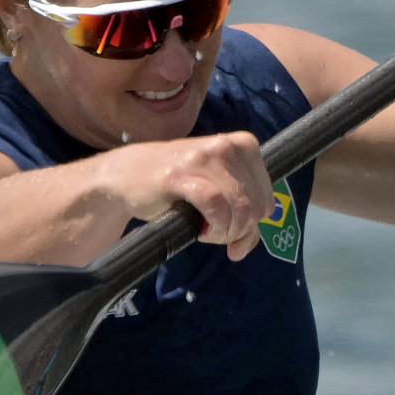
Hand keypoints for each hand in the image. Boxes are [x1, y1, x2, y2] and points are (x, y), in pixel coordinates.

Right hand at [96, 131, 270, 259]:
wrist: (127, 174)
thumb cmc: (177, 185)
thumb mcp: (217, 193)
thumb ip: (239, 220)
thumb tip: (243, 249)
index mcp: (243, 146)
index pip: (268, 198)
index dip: (253, 224)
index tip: (231, 229)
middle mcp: (226, 147)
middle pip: (255, 206)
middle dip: (238, 230)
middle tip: (215, 233)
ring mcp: (203, 158)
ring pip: (238, 207)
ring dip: (225, 232)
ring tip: (206, 232)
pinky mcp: (181, 175)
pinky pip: (214, 206)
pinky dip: (213, 227)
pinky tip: (200, 231)